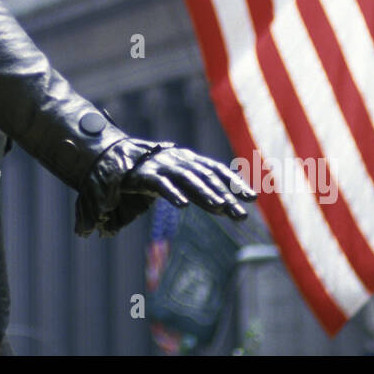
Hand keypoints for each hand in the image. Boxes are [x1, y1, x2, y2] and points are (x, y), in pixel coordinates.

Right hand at [121, 146, 256, 219]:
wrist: (121, 158)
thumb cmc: (157, 172)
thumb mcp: (181, 179)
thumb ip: (201, 192)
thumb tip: (225, 208)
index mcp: (191, 160)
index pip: (217, 170)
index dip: (235, 183)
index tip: (252, 198)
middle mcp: (181, 160)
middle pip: (207, 177)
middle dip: (225, 195)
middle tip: (241, 215)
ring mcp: (164, 166)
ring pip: (188, 179)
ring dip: (205, 193)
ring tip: (220, 207)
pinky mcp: (146, 175)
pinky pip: (161, 184)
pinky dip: (173, 193)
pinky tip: (183, 205)